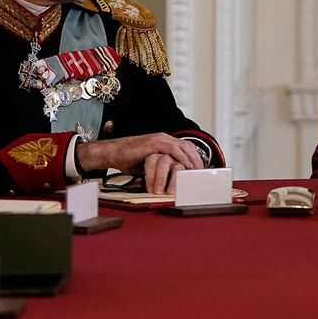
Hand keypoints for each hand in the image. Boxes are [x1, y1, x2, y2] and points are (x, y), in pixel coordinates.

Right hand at [77, 133, 203, 192]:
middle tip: (204, 173)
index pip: (186, 148)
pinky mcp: (154, 142)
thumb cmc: (129, 160)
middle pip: (188, 146)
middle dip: (198, 159)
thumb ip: (161, 167)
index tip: (201, 170)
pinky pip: (173, 149)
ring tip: (198, 171)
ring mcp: (160, 139)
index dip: (195, 158)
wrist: (113, 153)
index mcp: (164, 142)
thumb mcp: (150, 164)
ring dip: (193, 159)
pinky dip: (181, 157)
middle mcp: (164, 138)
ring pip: (183, 147)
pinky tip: (186, 166)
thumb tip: (171, 180)